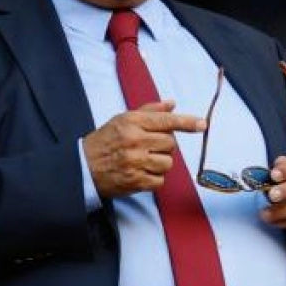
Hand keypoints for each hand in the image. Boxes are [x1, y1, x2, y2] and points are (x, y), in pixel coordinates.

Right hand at [82, 100, 206, 198]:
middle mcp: (135, 141)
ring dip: (160, 163)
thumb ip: (149, 111)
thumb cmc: (105, 140)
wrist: (82, 166)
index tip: (203, 124)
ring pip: (168, 163)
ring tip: (144, 161)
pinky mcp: (135, 181)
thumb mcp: (122, 119)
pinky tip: (141, 173)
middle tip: (148, 147)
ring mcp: (135, 162)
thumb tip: (172, 104)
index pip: (166, 121)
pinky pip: (160, 180)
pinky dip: (154, 178)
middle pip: (170, 144)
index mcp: (132, 122)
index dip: (187, 123)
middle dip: (164, 146)